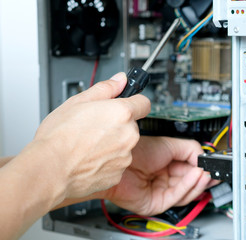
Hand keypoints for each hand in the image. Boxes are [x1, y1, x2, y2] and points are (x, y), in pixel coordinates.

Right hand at [33, 72, 150, 199]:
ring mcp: (125, 156)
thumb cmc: (59, 137)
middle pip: (131, 125)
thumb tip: (120, 80)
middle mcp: (128, 135)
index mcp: (122, 113)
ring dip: (112, 144)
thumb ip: (106, 88)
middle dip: (118, 125)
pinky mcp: (118, 174)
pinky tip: (89, 158)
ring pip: (124, 145)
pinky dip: (107, 161)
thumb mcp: (78, 101)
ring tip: (88, 145)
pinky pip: (117, 163)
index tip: (128, 104)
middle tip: (95, 127)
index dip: (135, 101)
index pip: (144, 103)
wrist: (50, 170)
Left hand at [101, 136, 218, 215]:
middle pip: (190, 183)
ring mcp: (161, 192)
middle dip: (203, 178)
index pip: (190, 170)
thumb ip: (190, 149)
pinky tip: (194, 176)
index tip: (212, 166)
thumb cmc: (136, 151)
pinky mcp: (157, 203)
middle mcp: (165, 179)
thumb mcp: (169, 144)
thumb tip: (203, 158)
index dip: (202, 169)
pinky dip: (188, 187)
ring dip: (197, 182)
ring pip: (186, 192)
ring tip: (204, 172)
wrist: (119, 162)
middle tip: (212, 172)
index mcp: (168, 165)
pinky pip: (176, 197)